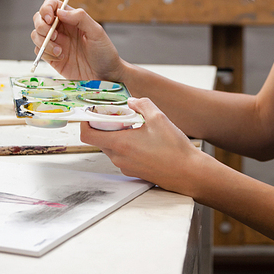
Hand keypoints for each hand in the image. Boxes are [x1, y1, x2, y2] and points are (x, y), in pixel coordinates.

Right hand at [31, 0, 122, 80]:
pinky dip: (46, 54)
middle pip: (39, 19)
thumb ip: (80, 18)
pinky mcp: (52, 57)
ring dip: (44, 42)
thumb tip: (60, 11)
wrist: (105, 75)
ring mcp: (55, 43)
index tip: (50, 19)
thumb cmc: (104, 52)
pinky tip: (60, 58)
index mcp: (72, 19)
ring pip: (36, 35)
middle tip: (56, 36)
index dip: (46, 9)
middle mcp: (61, 29)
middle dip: (41, 26)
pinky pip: (38, 51)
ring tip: (60, 51)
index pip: (52, 5)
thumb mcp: (96, 32)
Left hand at [80, 97, 201, 193]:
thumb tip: (132, 101)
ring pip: (111, 147)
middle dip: (105, 126)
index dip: (85, 122)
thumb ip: (142, 104)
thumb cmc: (174, 148)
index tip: (92, 113)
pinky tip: (144, 138)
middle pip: (99, 140)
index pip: (88, 135)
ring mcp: (126, 166)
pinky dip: (126, 145)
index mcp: (120, 144)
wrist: (188, 172)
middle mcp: (119, 158)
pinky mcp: (134, 171)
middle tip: (119, 115)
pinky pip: (122, 155)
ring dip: (118, 135)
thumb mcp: (159, 118)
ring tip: (135, 125)